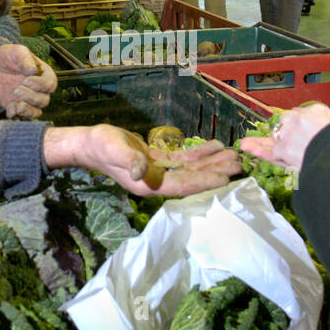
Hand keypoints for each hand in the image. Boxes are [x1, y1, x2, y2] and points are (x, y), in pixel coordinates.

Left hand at [0, 44, 57, 118]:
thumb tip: (33, 71)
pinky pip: (22, 116)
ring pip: (36, 112)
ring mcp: (29, 100)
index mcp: (43, 74)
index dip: (40, 85)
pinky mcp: (17, 107)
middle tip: (16, 89)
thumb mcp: (16, 51)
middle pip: (44, 100)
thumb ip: (25, 59)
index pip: (50, 84)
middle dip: (31, 97)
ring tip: (15, 104)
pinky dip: (16, 115)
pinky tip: (9, 109)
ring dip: (27, 110)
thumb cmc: (7, 56)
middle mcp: (39, 89)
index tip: (26, 80)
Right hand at [44, 125, 243, 196]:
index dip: (203, 182)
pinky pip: (183, 160)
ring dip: (212, 163)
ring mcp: (158, 173)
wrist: (90, 143)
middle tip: (239, 165)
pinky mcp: (158, 162)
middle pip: (192, 179)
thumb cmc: (101, 147)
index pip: (182, 186)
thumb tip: (141, 170)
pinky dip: (199, 154)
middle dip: (215, 172)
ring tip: (233, 156)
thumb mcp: (114, 151)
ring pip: (191, 169)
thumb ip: (129, 161)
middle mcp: (156, 182)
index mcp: (148, 185)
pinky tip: (215, 146)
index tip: (224, 178)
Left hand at [240, 103, 329, 171]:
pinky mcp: (283, 150)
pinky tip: (246, 146)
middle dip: (285, 133)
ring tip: (248, 144)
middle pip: (287, 124)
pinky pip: (269, 151)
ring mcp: (290, 134)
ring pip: (275, 139)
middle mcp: (301, 118)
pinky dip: (257, 150)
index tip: (302, 131)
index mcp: (318, 111)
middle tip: (286, 143)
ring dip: (263, 142)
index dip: (300, 125)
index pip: (302, 116)